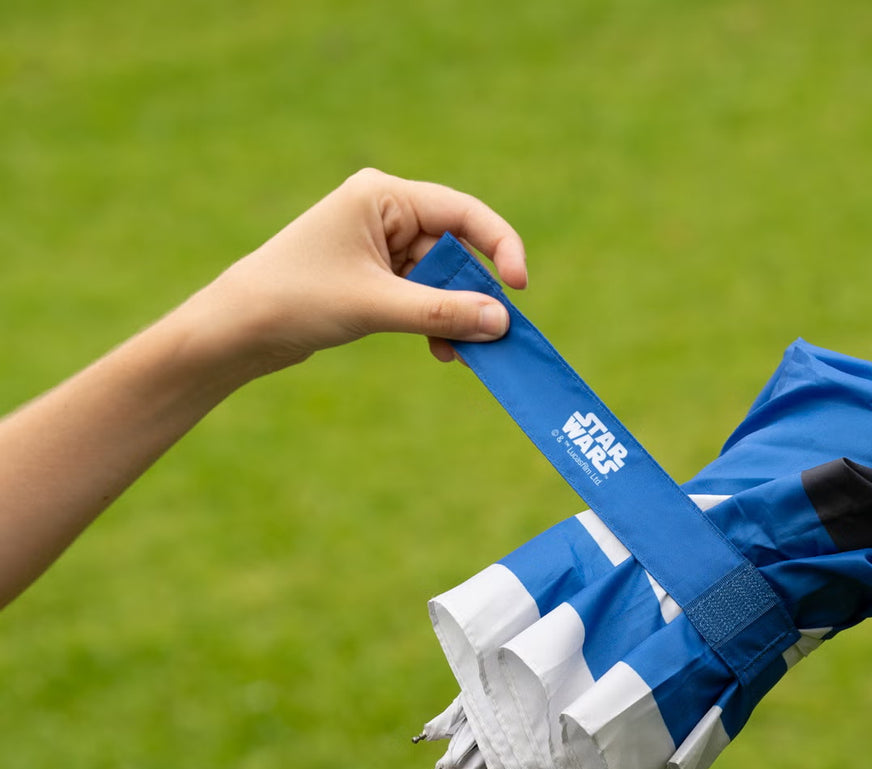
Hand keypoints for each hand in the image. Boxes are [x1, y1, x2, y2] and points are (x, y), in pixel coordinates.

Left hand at [191, 168, 527, 376]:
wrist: (238, 329)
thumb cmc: (296, 299)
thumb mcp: (376, 306)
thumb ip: (442, 314)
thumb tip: (501, 321)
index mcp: (382, 196)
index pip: (461, 213)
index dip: (499, 247)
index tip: (518, 287)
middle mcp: (383, 214)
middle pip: (454, 251)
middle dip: (473, 295)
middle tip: (495, 336)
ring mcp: (378, 247)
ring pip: (440, 281)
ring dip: (454, 317)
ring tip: (465, 355)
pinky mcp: (372, 279)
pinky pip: (421, 298)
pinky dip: (435, 324)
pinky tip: (442, 352)